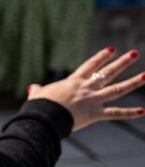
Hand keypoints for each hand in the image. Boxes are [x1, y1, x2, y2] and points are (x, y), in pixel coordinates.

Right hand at [28, 47, 144, 131]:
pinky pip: (114, 113)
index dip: (101, 57)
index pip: (90, 66)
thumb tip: (33, 88)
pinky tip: (142, 111)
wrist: (44, 116)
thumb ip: (38, 91)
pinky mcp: (94, 114)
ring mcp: (92, 100)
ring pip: (116, 89)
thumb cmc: (39, 106)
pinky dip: (129, 113)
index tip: (111, 49)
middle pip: (107, 73)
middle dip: (121, 63)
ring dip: (133, 82)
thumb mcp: (38, 96)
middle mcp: (85, 88)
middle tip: (134, 54)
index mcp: (73, 82)